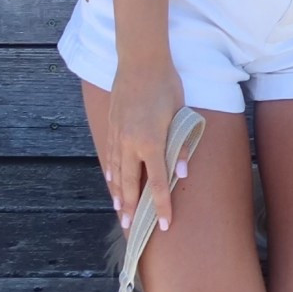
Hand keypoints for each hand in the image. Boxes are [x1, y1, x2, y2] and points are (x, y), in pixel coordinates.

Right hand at [105, 60, 185, 234]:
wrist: (140, 62)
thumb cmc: (167, 86)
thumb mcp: (181, 114)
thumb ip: (180, 145)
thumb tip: (182, 172)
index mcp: (151, 142)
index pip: (157, 183)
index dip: (162, 206)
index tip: (165, 225)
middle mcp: (131, 143)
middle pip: (130, 184)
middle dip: (131, 208)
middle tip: (130, 229)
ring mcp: (118, 135)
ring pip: (116, 171)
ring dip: (118, 193)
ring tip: (119, 211)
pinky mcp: (112, 126)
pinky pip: (110, 155)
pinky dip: (111, 171)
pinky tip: (111, 180)